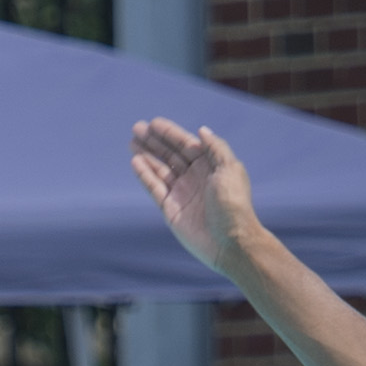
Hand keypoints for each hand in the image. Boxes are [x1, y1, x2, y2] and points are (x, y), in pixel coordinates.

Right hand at [130, 118, 257, 274]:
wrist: (230, 242)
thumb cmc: (233, 205)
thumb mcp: (229, 169)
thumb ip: (215, 148)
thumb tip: (202, 131)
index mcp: (209, 167)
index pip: (185, 145)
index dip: (169, 133)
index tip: (153, 123)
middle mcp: (194, 178)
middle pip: (170, 155)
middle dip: (153, 142)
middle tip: (136, 128)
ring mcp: (182, 194)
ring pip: (160, 170)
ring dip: (146, 155)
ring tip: (132, 142)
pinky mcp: (171, 210)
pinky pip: (154, 188)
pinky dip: (145, 175)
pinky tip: (135, 161)